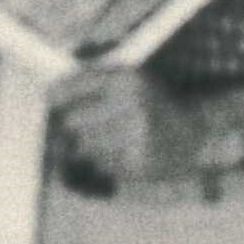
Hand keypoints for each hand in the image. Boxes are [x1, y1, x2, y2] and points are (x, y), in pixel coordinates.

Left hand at [46, 66, 221, 192]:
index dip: (57, 94)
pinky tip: (125, 151)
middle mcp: (131, 104)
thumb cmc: (152, 105)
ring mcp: (135, 136)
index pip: (72, 88)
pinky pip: (100, 163)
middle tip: (86, 122)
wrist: (194, 135)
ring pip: (84, 145)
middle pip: (72, 121)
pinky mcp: (137, 161)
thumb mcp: (131, 81)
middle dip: (76, 123)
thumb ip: (94, 81)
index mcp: (127, 79)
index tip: (51, 98)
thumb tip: (50, 92)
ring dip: (91, 144)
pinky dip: (106, 160)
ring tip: (113, 137)